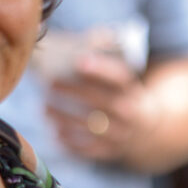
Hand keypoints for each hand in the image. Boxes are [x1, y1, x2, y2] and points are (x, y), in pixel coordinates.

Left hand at [45, 50, 158, 164]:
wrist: (143, 129)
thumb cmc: (120, 94)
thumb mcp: (120, 76)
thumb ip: (106, 55)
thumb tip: (86, 35)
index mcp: (132, 89)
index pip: (119, 77)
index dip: (101, 69)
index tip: (79, 61)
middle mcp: (129, 112)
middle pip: (100, 101)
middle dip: (72, 92)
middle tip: (48, 83)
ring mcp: (121, 134)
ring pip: (90, 127)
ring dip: (64, 118)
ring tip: (44, 108)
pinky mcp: (110, 151)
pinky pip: (88, 150)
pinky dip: (69, 143)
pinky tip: (54, 131)